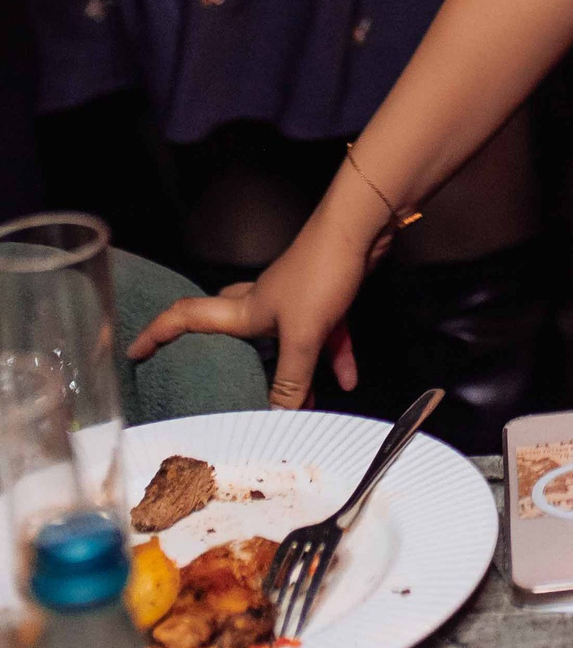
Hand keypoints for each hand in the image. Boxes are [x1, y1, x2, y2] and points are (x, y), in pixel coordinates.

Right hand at [127, 205, 373, 406]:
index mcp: (244, 310)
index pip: (187, 318)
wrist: (362, 227)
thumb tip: (275, 420)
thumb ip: (290, 381)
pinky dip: (336, 356)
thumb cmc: (320, 273)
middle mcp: (263, 302)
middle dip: (223, 354)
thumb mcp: (302, 335)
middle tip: (216, 379)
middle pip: (231, 328)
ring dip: (295, 371)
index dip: (157, 334)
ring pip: (287, 341)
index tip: (134, 353)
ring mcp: (296, 299)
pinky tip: (348, 381)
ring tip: (303, 406)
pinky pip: (326, 333)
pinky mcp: (327, 296)